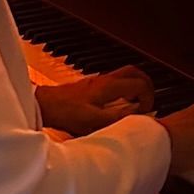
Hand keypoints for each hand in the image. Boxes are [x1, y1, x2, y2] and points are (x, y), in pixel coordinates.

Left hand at [38, 66, 156, 136]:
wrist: (45, 104)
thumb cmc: (66, 112)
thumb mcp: (94, 122)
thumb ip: (118, 118)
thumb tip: (137, 116)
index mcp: (109, 86)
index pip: (140, 84)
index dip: (148, 98)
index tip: (144, 111)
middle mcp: (105, 80)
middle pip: (135, 72)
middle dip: (146, 85)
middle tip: (148, 101)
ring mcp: (98, 80)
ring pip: (125, 74)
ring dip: (135, 85)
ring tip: (136, 103)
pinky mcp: (91, 85)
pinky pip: (115, 80)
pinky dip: (123, 88)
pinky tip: (118, 103)